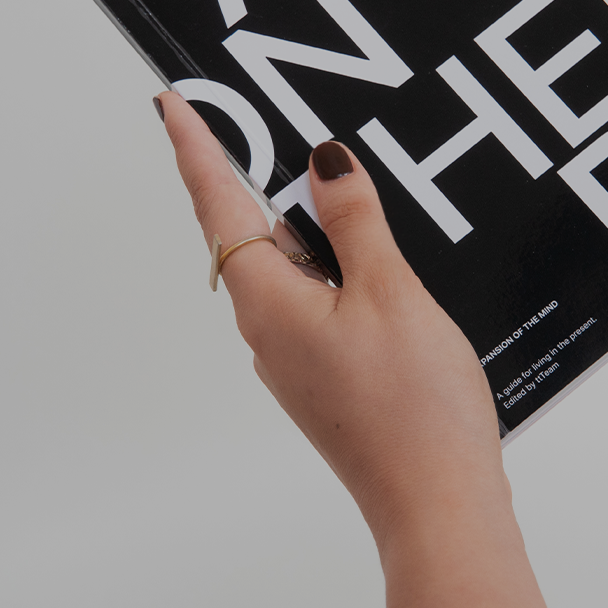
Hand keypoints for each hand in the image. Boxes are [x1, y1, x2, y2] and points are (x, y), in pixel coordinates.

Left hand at [155, 91, 553, 607]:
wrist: (437, 503)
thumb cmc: (414, 412)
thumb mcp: (390, 293)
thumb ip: (354, 221)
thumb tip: (324, 162)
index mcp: (270, 302)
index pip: (217, 205)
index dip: (195, 147)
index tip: (171, 103)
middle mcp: (268, 330)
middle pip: (248, 232)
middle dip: (250, 175)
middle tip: (255, 118)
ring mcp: (295, 356)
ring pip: (286, 266)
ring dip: (301, 221)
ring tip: (334, 180)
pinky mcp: (324, 373)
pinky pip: (313, 297)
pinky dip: (329, 262)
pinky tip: (367, 252)